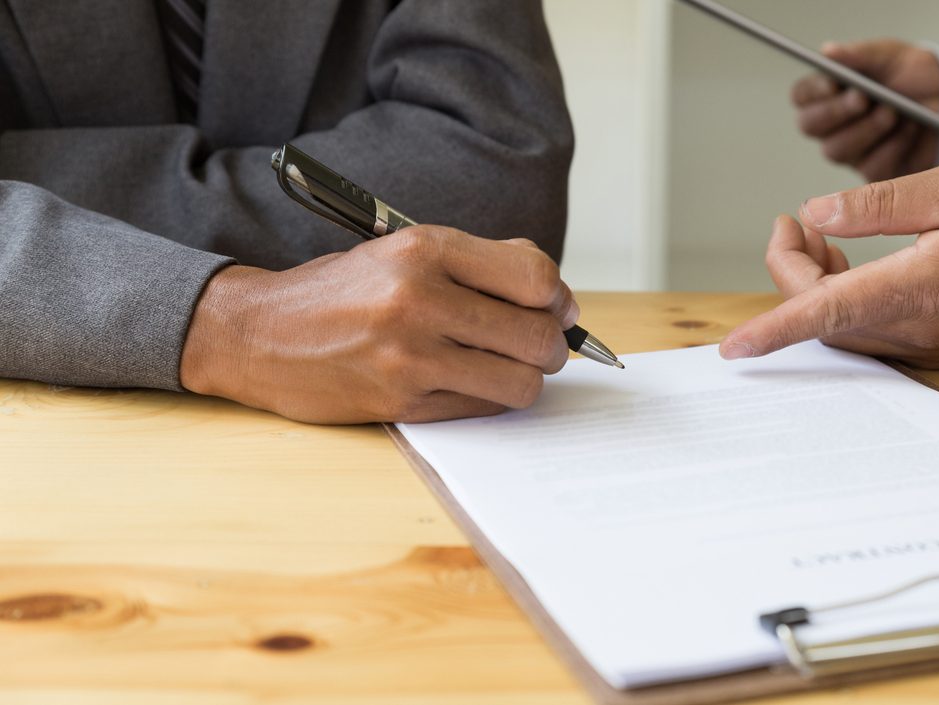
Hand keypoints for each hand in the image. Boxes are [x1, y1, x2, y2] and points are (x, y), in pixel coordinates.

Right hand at [180, 226, 577, 423]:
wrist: (258, 333)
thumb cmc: (342, 292)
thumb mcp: (404, 251)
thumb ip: (480, 263)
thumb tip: (555, 294)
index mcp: (426, 250)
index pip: (535, 275)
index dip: (558, 298)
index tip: (556, 307)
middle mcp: (420, 299)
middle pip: (537, 335)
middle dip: (551, 345)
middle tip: (539, 345)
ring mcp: (411, 356)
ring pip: (522, 382)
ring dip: (527, 378)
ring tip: (508, 367)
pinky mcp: (402, 402)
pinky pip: (484, 408)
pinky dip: (491, 398)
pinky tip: (472, 382)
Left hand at [719, 162, 938, 367]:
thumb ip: (880, 203)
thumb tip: (817, 214)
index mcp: (922, 288)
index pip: (828, 313)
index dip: (775, 329)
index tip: (735, 349)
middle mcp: (917, 330)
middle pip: (822, 317)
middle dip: (791, 271)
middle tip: (792, 221)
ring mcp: (923, 346)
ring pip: (840, 327)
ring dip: (814, 285)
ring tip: (819, 233)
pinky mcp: (929, 348)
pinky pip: (865, 331)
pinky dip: (841, 299)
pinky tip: (846, 263)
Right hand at [792, 39, 938, 180]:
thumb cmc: (911, 74)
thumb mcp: (889, 56)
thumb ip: (859, 55)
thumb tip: (828, 51)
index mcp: (827, 93)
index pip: (801, 95)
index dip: (812, 91)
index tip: (833, 82)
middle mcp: (831, 126)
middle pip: (810, 126)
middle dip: (836, 112)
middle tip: (862, 98)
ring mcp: (851, 151)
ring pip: (838, 150)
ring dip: (867, 129)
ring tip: (893, 111)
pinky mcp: (875, 171)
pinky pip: (872, 167)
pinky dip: (894, 146)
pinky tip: (911, 129)